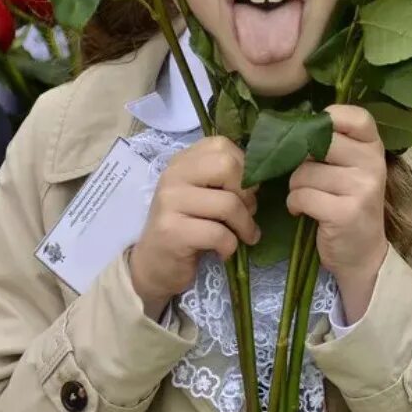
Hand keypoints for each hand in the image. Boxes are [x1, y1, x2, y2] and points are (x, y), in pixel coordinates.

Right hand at [129, 137, 258, 319]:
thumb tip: (258, 179)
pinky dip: (230, 246)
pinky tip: (223, 252)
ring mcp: (170, 202)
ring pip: (228, 204)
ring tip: (243, 236)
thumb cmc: (186, 228)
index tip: (243, 192)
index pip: (222, 145)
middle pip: (227, 166)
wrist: (154, 265)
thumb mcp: (202, 196)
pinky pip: (219, 234)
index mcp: (182, 162)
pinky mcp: (172, 231)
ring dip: (245, 226)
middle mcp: (173, 175)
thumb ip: (224, 180)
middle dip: (246, 194)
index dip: (243, 168)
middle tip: (246, 213)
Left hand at [288, 105, 387, 319]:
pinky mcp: (344, 213)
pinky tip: (303, 212)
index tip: (317, 135)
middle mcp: (372, 165)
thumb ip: (332, 145)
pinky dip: (295, 205)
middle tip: (306, 176)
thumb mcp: (350, 169)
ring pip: (304, 172)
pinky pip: (301, 196)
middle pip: (319, 142)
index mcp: (374, 149)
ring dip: (296, 187)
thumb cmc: (348, 204)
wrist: (362, 254)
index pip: (356, 117)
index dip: (330, 118)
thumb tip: (292, 126)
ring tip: (308, 198)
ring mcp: (361, 189)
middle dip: (301, 160)